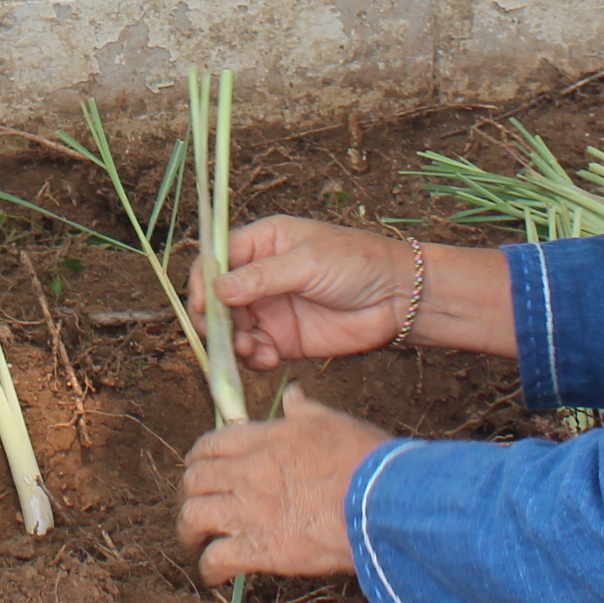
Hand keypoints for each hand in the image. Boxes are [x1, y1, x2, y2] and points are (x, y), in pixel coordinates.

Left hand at [176, 385, 391, 584]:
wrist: (381, 503)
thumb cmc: (364, 460)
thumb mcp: (333, 422)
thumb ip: (305, 410)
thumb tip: (294, 395)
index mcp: (263, 440)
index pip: (211, 444)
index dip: (198, 458)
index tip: (199, 468)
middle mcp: (247, 473)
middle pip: (194, 480)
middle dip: (189, 493)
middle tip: (196, 504)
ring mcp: (249, 512)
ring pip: (193, 517)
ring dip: (189, 530)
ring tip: (195, 541)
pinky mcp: (259, 550)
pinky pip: (216, 559)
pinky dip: (209, 568)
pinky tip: (215, 574)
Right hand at [200, 217, 419, 367]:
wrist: (399, 298)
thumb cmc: (358, 263)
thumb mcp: (308, 262)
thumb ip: (263, 277)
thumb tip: (220, 289)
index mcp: (263, 243)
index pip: (217, 259)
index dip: (204, 281)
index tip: (204, 304)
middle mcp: (261, 276)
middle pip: (218, 298)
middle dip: (215, 318)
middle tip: (223, 336)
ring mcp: (271, 309)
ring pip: (233, 329)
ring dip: (233, 343)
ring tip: (250, 349)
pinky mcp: (285, 339)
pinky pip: (255, 352)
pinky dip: (253, 359)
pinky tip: (267, 359)